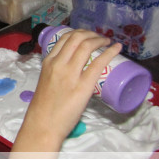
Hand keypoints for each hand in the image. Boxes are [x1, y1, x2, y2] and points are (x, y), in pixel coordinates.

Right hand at [9, 30, 121, 158]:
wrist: (43, 125)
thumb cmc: (43, 107)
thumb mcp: (46, 81)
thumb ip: (57, 73)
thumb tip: (73, 70)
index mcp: (49, 62)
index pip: (65, 38)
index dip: (79, 33)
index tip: (88, 36)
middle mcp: (59, 64)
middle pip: (77, 38)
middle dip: (91, 33)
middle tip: (99, 38)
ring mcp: (71, 74)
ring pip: (87, 46)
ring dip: (100, 40)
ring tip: (107, 42)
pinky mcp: (84, 85)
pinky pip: (98, 63)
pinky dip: (109, 52)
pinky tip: (116, 48)